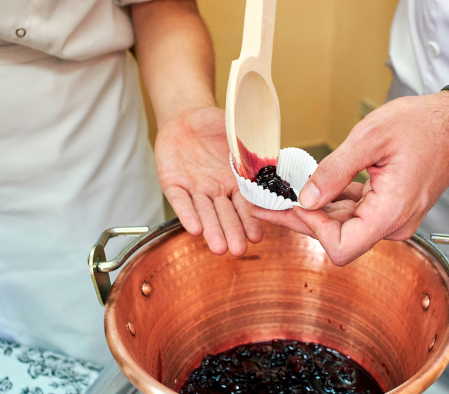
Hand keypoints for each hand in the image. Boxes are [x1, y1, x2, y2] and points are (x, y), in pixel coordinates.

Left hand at [155, 106, 262, 255]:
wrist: (186, 115)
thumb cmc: (216, 125)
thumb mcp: (240, 134)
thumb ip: (254, 149)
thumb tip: (275, 160)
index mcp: (236, 181)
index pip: (244, 205)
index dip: (250, 220)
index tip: (257, 236)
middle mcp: (216, 190)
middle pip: (224, 214)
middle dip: (231, 232)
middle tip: (239, 250)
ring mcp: (195, 188)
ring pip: (204, 212)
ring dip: (211, 230)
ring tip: (219, 249)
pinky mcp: (173, 184)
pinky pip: (180, 201)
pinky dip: (186, 214)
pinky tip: (194, 229)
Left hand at [252, 92, 448, 264]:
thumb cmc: (422, 125)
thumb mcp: (370, 138)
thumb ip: (335, 172)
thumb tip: (307, 199)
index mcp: (391, 212)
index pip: (341, 247)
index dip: (312, 228)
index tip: (290, 203)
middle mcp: (392, 224)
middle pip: (335, 236)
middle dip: (298, 218)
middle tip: (260, 203)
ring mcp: (390, 218)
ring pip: (341, 224)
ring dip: (310, 210)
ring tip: (275, 194)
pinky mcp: (387, 208)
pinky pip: (353, 211)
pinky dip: (329, 202)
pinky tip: (306, 189)